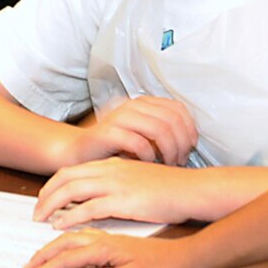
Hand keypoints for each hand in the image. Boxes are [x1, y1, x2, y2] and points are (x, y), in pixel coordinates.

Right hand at [22, 227, 206, 267]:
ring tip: (41, 254)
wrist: (189, 259)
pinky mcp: (118, 241)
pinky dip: (70, 239)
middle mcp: (104, 241)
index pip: (67, 259)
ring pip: (74, 237)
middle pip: (65, 243)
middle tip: (27, 267)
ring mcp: (111, 239)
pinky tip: (71, 242)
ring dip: (54, 245)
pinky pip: (85, 235)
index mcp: (105, 249)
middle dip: (43, 255)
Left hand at [35, 157, 199, 227]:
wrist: (192, 190)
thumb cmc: (171, 189)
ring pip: (72, 190)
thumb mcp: (139, 179)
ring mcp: (116, 184)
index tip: (45, 196)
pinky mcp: (123, 201)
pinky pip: (88, 208)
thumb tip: (105, 194)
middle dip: (46, 194)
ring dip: (52, 204)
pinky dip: (70, 216)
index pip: (74, 170)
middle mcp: (110, 171)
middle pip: (66, 178)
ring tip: (41, 218)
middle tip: (36, 210)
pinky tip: (61, 225)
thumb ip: (120, 182)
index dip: (55, 183)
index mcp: (113, 165)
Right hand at [76, 96, 198, 165]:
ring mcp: (119, 117)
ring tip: (167, 164)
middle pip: (172, 120)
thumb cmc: (113, 148)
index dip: (189, 129)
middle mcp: (132, 105)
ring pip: (159, 129)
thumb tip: (190, 139)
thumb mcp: (142, 134)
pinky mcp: (108, 133)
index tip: (190, 147)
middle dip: (181, 143)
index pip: (177, 109)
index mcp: (142, 103)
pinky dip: (149, 157)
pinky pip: (139, 143)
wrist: (78, 153)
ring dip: (169, 151)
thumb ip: (162, 130)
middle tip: (179, 160)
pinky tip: (148, 164)